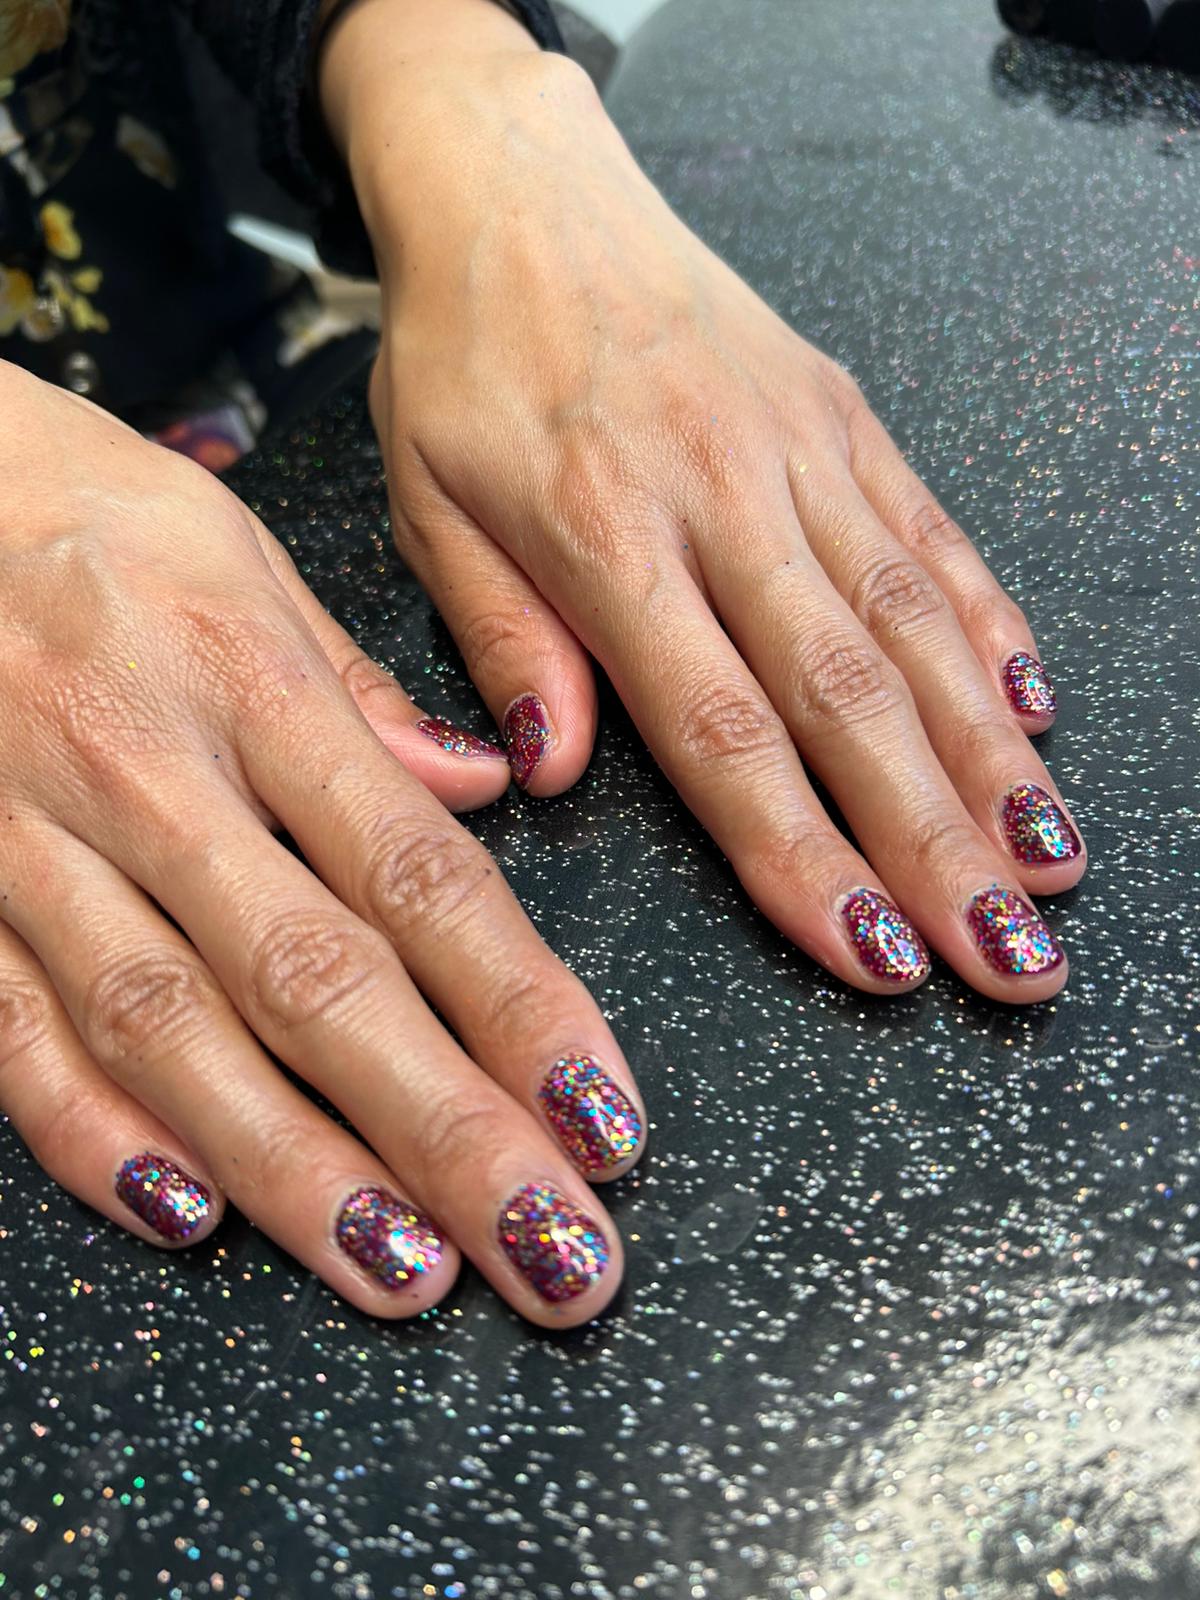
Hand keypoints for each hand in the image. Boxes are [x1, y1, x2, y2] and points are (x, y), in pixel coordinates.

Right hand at [0, 362, 643, 1324]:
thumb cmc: (96, 522)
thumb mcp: (250, 566)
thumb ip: (364, 695)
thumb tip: (484, 788)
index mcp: (253, 684)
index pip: (418, 876)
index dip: (521, 1008)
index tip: (603, 1117)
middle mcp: (151, 775)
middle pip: (317, 983)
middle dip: (446, 1133)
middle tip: (553, 1250)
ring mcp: (30, 843)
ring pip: (174, 1034)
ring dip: (296, 1169)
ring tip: (407, 1275)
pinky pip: (12, 1034)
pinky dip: (93, 1135)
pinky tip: (189, 1220)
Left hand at [326, 37, 1084, 1004]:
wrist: (519, 190)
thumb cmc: (461, 363)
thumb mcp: (425, 508)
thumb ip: (502, 639)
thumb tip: (550, 771)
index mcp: (606, 536)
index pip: (722, 732)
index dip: (805, 853)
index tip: (874, 952)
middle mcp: (725, 497)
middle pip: (849, 699)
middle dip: (936, 841)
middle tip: (1009, 954)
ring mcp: (799, 451)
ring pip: (914, 626)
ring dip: (989, 757)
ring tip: (1048, 865)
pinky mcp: (843, 415)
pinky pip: (929, 532)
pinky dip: (989, 626)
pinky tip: (1032, 713)